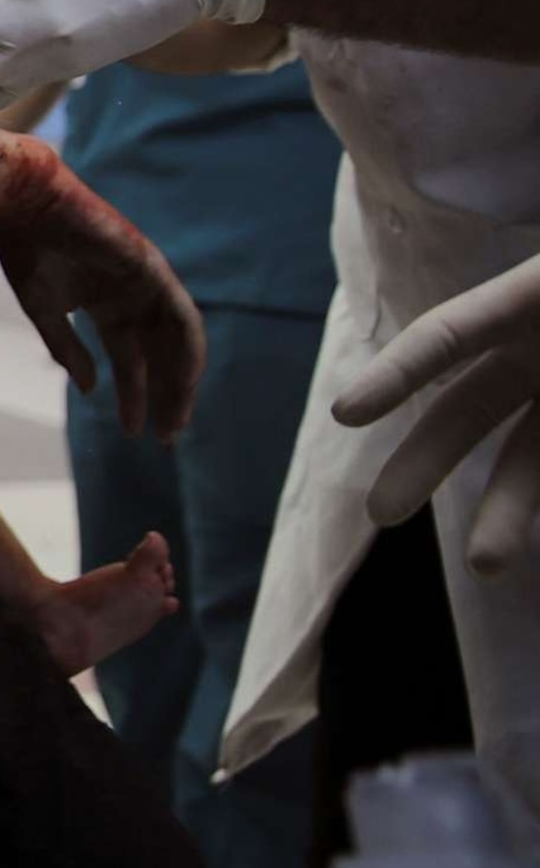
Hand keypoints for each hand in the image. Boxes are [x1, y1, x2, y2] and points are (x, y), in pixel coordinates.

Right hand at [0, 140, 205, 440]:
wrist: (24, 202)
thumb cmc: (26, 250)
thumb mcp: (43, 311)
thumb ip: (67, 350)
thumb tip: (89, 389)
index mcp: (105, 306)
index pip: (128, 358)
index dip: (134, 395)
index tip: (135, 430)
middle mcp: (130, 298)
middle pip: (158, 355)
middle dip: (164, 396)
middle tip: (165, 436)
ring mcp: (145, 283)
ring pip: (175, 341)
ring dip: (181, 380)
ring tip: (177, 418)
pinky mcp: (152, 269)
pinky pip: (182, 315)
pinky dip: (188, 348)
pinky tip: (187, 377)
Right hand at [334, 249, 539, 576]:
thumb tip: (457, 343)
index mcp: (530, 301)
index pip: (448, 337)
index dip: (398, 372)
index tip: (347, 413)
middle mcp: (539, 355)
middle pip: (469, 414)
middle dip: (423, 464)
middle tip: (382, 516)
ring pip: (529, 463)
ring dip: (508, 513)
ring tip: (488, 565)